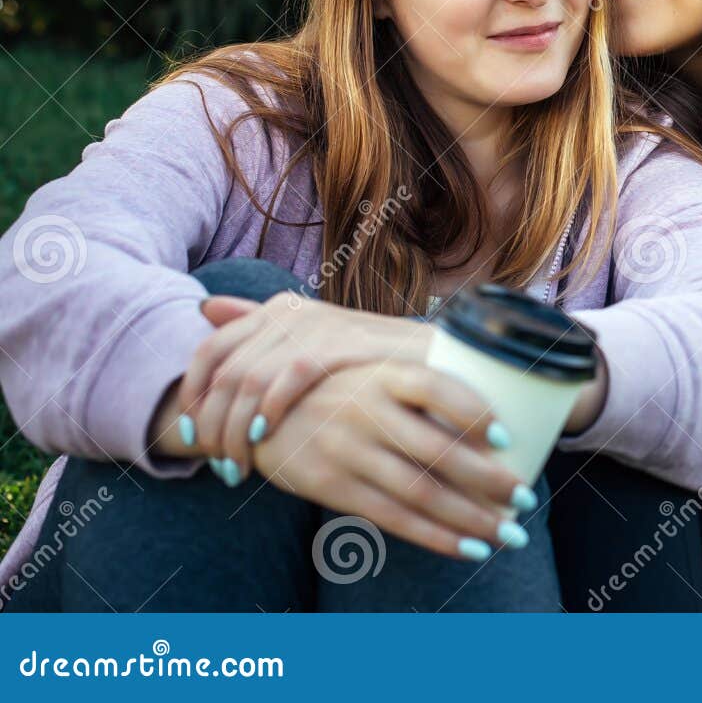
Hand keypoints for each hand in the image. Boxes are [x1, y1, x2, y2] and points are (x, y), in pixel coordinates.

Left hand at [177, 291, 431, 479]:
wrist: (436, 362)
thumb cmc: (370, 364)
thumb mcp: (311, 342)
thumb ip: (259, 326)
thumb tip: (203, 308)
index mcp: (278, 309)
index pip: (210, 351)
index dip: (193, 397)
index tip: (193, 440)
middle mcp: (291, 310)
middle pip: (224, 371)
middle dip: (212, 426)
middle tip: (220, 464)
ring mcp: (317, 323)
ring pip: (247, 379)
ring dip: (235, 429)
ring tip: (239, 465)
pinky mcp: (341, 341)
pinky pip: (287, 376)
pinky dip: (270, 409)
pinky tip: (266, 437)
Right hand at [252, 359, 535, 560]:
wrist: (257, 415)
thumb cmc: (340, 390)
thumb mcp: (371, 370)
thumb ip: (418, 383)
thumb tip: (495, 403)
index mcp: (382, 373)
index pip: (435, 386)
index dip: (473, 410)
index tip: (509, 436)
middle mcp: (365, 409)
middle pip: (437, 450)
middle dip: (489, 480)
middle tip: (528, 498)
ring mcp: (346, 450)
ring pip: (420, 492)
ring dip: (472, 517)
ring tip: (511, 534)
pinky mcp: (332, 486)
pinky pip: (393, 518)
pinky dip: (437, 536)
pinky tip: (471, 548)